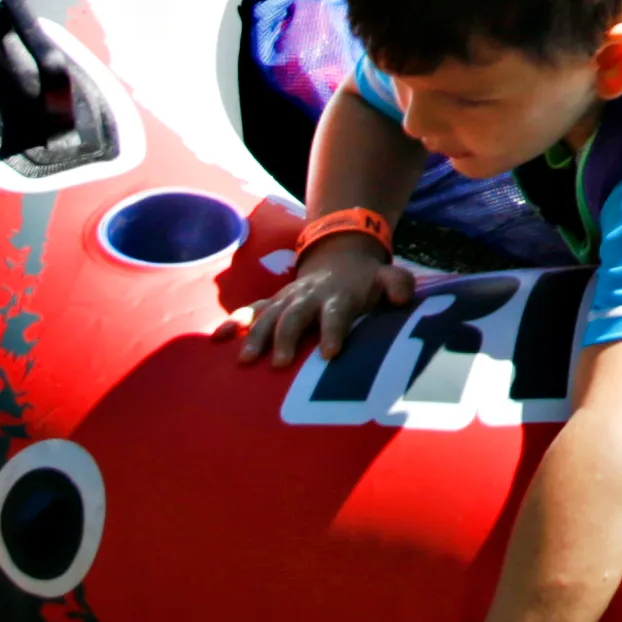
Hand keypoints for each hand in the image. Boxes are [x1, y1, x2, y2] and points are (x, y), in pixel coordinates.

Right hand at [237, 232, 414, 364]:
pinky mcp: (272, 304)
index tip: (330, 354)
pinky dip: (233, 322)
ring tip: (246, 360)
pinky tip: (217, 338)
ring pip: (268, 317)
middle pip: (295, 317)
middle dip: (287, 338)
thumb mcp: (387, 278)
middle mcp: (309, 297)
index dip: (333, 332)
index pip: (336, 315)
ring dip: (256, 336)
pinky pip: (249, 312)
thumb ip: (399, 285)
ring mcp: (287, 300)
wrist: (338, 258)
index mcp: (338, 296)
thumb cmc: (366, 282)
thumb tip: (405, 297)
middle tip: (281, 364)